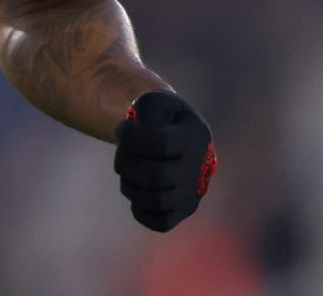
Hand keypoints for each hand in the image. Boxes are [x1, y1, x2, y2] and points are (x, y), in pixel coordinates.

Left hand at [114, 90, 217, 231]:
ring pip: (155, 201)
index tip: (124, 128)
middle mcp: (200, 168)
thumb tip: (143, 133)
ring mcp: (194, 192)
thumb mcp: (154, 101)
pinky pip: (159, 222)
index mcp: (194, 136)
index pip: (159, 143)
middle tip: (122, 151)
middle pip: (154, 176)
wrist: (174, 134)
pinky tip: (136, 188)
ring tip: (127, 169)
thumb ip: (147, 110)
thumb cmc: (159, 117)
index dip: (131, 136)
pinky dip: (140, 208)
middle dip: (125, 161)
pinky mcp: (184, 210)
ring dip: (128, 184)